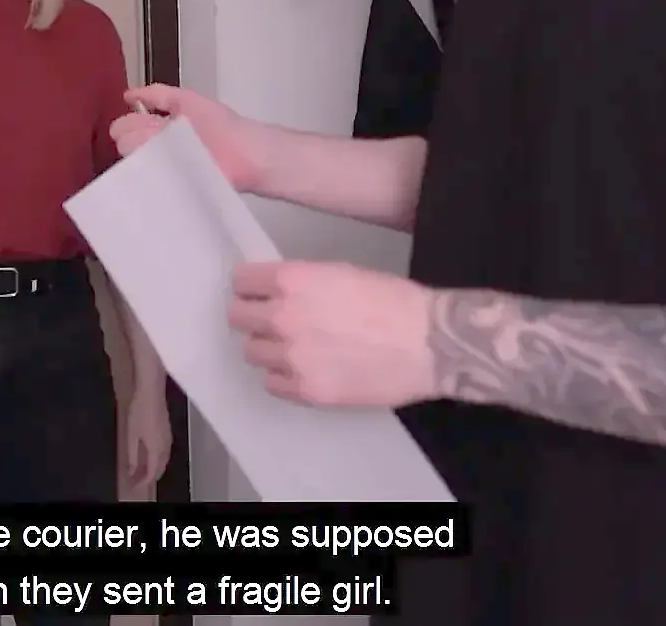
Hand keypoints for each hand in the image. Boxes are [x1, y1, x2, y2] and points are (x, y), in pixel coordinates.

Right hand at [113, 84, 260, 191]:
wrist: (247, 155)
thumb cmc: (220, 126)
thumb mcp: (187, 102)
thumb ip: (158, 95)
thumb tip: (127, 96)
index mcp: (159, 128)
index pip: (126, 127)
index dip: (125, 126)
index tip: (125, 128)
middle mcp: (158, 148)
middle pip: (127, 145)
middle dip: (131, 140)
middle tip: (150, 140)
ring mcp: (164, 169)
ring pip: (136, 164)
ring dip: (140, 157)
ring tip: (158, 153)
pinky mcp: (172, 189)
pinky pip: (150, 186)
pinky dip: (147, 179)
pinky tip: (152, 171)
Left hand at [121, 384, 171, 491]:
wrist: (151, 392)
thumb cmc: (139, 412)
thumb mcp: (132, 435)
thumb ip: (133, 455)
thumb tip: (132, 471)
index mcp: (156, 450)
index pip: (152, 472)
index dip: (144, 481)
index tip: (135, 486)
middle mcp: (166, 447)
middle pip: (161, 468)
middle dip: (151, 477)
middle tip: (139, 482)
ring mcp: (169, 438)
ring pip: (165, 460)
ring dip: (156, 468)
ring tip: (144, 472)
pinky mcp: (168, 431)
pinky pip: (165, 452)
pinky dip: (159, 459)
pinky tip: (151, 456)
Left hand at [229, 261, 436, 407]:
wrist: (429, 343)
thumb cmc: (393, 302)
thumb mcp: (340, 274)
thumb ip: (300, 283)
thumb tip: (273, 292)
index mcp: (292, 281)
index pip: (241, 281)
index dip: (250, 287)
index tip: (256, 293)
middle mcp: (283, 317)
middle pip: (237, 317)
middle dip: (252, 317)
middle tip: (272, 322)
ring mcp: (292, 357)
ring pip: (252, 352)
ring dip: (269, 348)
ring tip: (296, 348)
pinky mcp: (305, 390)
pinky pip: (271, 383)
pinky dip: (283, 377)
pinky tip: (306, 369)